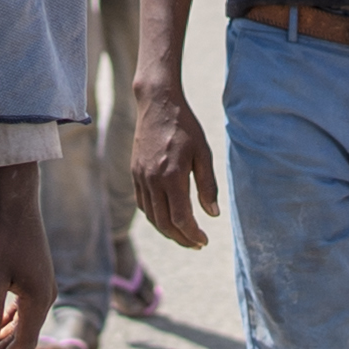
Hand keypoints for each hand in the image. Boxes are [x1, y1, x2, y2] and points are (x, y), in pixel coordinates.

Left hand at [0, 164, 54, 348]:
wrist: (16, 205)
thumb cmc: (1, 239)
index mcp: (37, 300)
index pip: (24, 342)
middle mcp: (45, 296)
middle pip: (25, 335)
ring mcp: (43, 288)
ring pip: (25, 323)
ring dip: (4, 337)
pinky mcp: (37, 279)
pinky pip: (25, 309)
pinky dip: (10, 321)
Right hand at [128, 78, 220, 250]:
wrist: (157, 104)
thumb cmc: (185, 126)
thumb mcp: (203, 153)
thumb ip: (208, 185)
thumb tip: (213, 214)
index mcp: (172, 176)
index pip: (181, 218)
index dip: (193, 234)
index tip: (204, 241)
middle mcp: (153, 180)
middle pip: (165, 223)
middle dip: (181, 238)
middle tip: (196, 244)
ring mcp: (141, 177)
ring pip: (152, 216)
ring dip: (167, 231)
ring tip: (183, 236)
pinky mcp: (135, 173)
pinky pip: (143, 203)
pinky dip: (155, 216)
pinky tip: (167, 218)